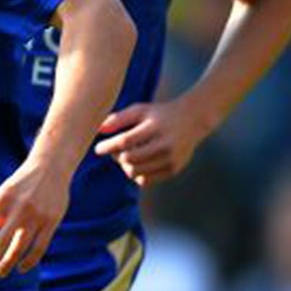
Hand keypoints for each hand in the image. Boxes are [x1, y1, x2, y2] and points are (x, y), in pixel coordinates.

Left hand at [0, 159, 69, 277]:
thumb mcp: (1, 195)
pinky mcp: (52, 222)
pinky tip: (20, 268)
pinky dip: (29, 261)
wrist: (51, 168)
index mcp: (1, 199)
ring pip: (19, 248)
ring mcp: (37, 216)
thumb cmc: (20, 186)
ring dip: (7, 264)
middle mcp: (19, 207)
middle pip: (1, 241)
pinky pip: (39, 248)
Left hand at [94, 100, 211, 186]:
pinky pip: (145, 180)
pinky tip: (138, 163)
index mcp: (155, 127)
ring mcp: (171, 159)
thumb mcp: (139, 110)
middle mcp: (165, 145)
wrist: (192, 121)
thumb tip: (98, 130)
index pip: (125, 141)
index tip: (98, 149)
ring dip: (125, 166)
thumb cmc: (159, 114)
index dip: (108, 146)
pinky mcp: (173, 170)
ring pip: (135, 172)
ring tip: (126, 156)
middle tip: (114, 151)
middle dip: (116, 157)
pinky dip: (136, 174)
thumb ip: (118, 119)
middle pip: (129, 159)